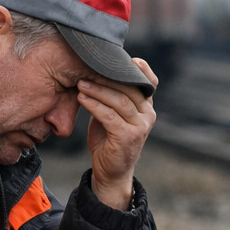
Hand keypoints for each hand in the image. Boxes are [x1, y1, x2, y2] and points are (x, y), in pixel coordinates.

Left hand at [80, 58, 159, 209]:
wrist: (111, 172)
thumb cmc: (109, 140)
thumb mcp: (113, 114)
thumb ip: (113, 96)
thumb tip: (97, 71)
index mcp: (147, 107)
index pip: (149, 82)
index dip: (140, 68)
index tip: (125, 56)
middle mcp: (148, 115)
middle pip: (129, 88)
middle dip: (107, 76)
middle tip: (86, 68)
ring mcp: (140, 126)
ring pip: (119, 100)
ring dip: (97, 89)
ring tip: (80, 83)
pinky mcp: (128, 137)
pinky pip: (109, 116)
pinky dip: (94, 105)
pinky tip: (81, 97)